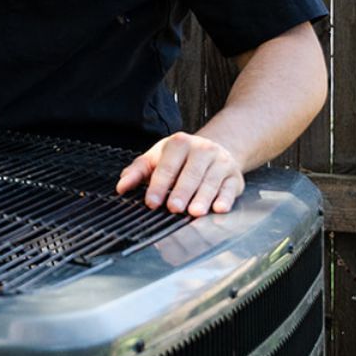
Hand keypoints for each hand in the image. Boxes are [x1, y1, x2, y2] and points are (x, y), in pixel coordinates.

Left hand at [115, 132, 244, 217]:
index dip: (159, 185)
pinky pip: (229, 188)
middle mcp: (202, 150)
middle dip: (182, 192)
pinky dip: (225, 199)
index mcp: (179, 143)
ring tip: (194, 212)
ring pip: (211, 181)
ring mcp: (220, 162)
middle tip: (174, 208)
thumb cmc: (181, 157)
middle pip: (190, 173)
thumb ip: (138, 171)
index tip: (151, 202)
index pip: (167, 166)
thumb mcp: (157, 157)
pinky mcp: (234, 176)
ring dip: (203, 198)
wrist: (216, 148)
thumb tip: (121, 186)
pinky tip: (219, 208)